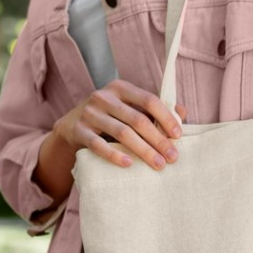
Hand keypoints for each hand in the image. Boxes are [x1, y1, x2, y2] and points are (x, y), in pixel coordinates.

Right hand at [53, 79, 187, 169]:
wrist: (70, 126)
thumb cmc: (108, 118)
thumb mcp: (128, 108)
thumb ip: (153, 110)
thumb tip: (182, 112)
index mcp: (120, 88)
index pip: (148, 100)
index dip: (165, 117)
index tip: (178, 135)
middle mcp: (103, 97)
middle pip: (137, 119)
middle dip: (158, 139)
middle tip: (172, 157)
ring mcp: (89, 114)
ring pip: (121, 133)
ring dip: (143, 150)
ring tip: (158, 164)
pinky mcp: (78, 131)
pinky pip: (98, 144)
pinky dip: (114, 155)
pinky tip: (128, 164)